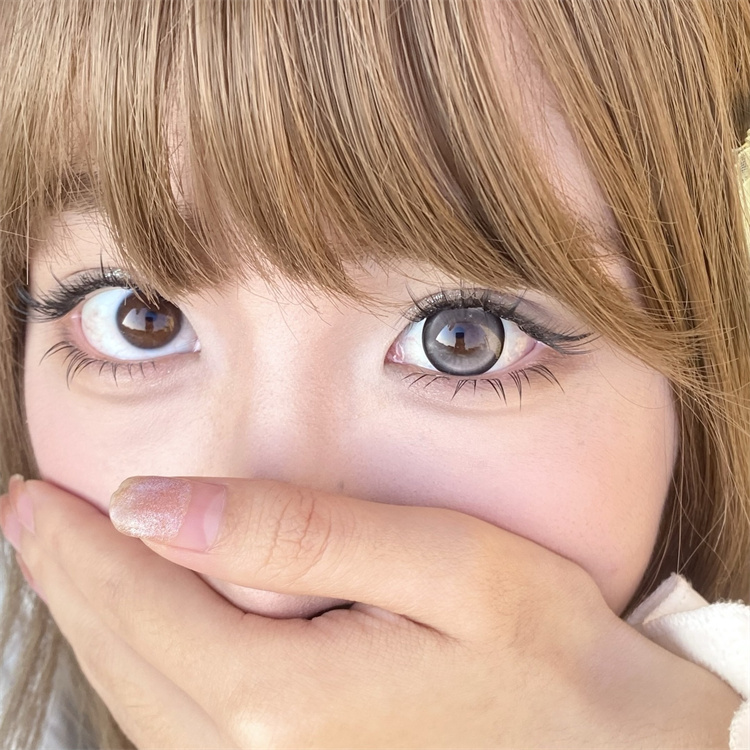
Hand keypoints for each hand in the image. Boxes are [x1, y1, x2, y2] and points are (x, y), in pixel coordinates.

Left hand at [0, 477, 740, 748]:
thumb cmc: (546, 652)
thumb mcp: (444, 565)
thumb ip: (299, 534)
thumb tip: (159, 506)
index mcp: (282, 698)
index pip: (139, 604)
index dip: (76, 544)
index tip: (33, 494)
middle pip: (121, 657)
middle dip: (67, 579)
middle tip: (29, 516)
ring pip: (136, 700)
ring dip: (93, 623)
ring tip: (67, 561)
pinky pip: (177, 731)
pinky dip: (140, 667)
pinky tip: (141, 632)